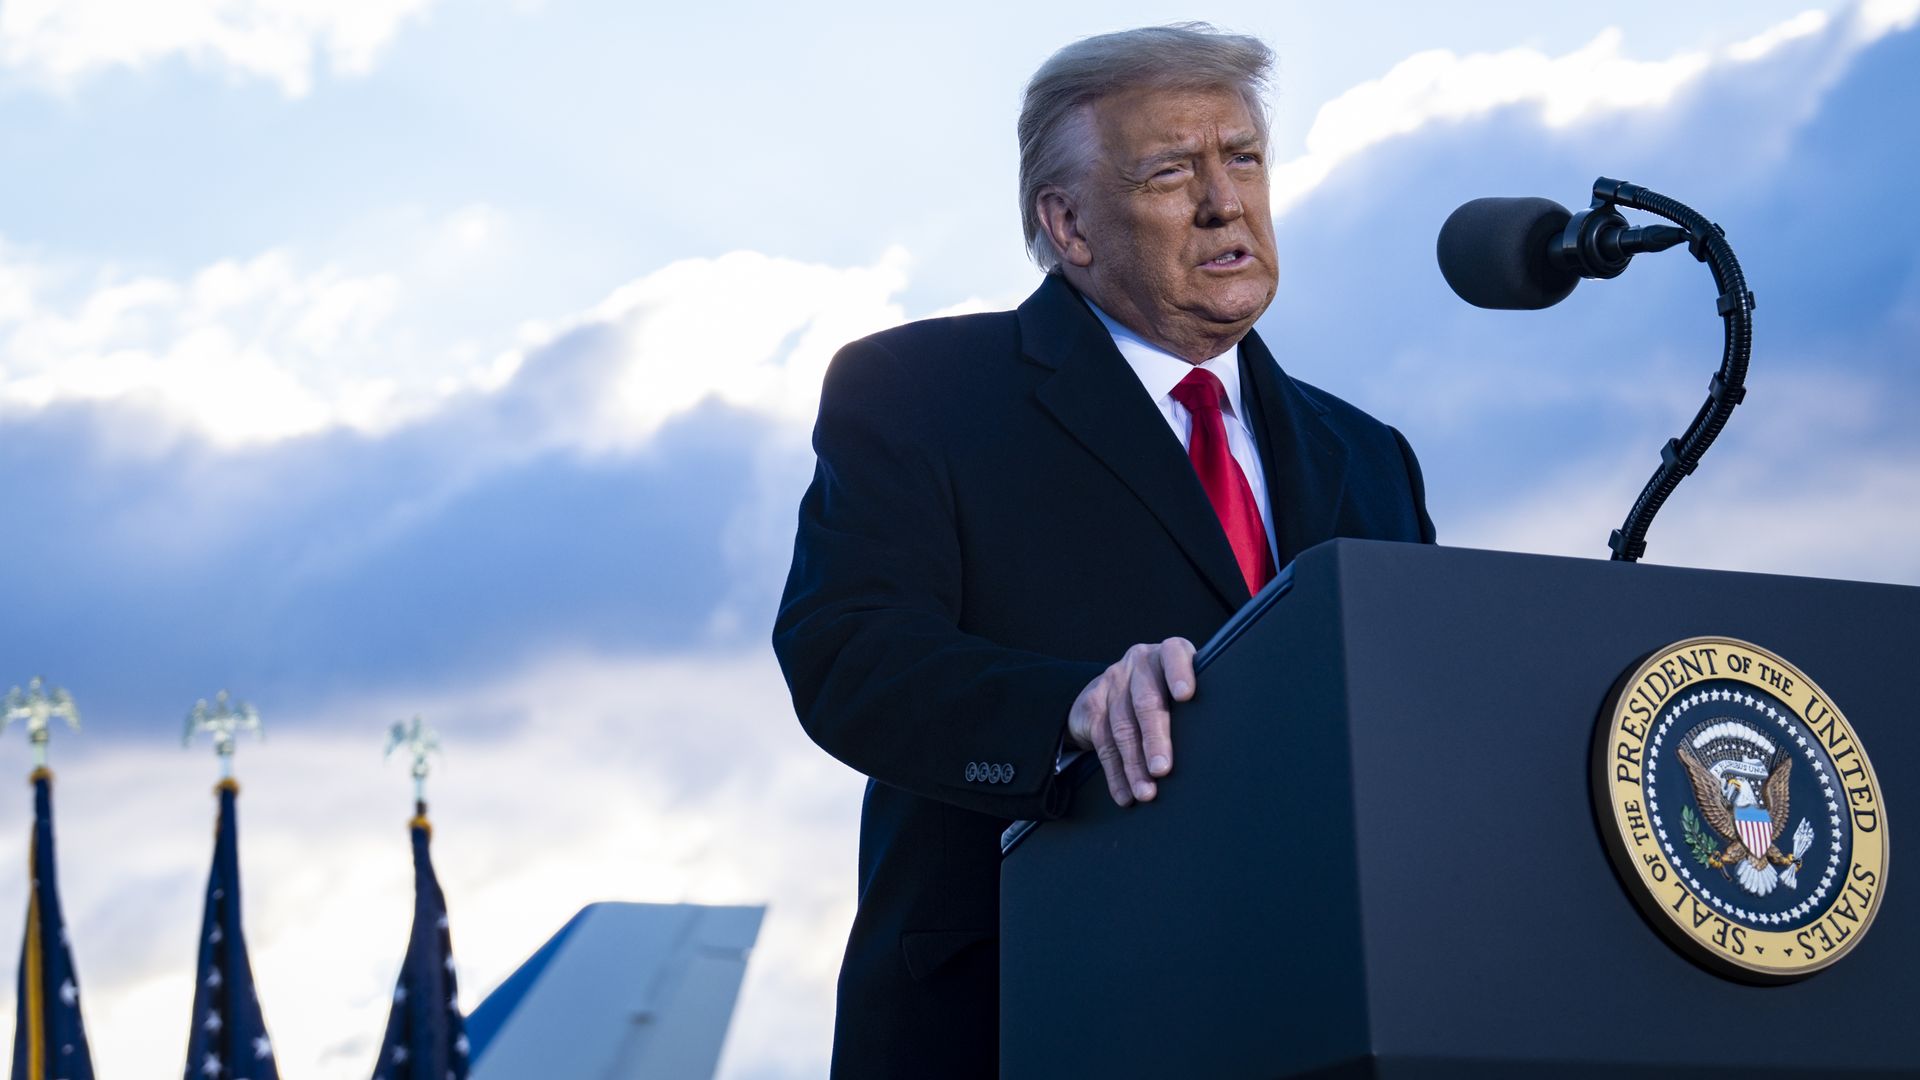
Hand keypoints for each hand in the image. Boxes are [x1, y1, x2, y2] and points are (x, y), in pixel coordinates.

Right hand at [1066, 637, 1195, 805]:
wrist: (1111, 689)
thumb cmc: (1164, 693)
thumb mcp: (1180, 688)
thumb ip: (1197, 705)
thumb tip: (1224, 749)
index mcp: (1167, 654)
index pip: (1174, 655)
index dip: (1179, 673)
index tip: (1186, 696)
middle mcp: (1139, 662)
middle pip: (1146, 701)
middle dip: (1155, 739)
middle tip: (1162, 769)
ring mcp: (1112, 681)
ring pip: (1122, 727)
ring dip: (1134, 765)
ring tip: (1146, 792)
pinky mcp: (1092, 704)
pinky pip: (1103, 743)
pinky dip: (1115, 773)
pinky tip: (1125, 793)